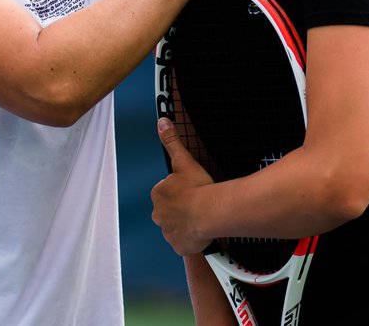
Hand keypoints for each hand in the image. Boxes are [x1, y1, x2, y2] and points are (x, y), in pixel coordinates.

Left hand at [151, 117, 215, 255]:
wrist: (210, 213)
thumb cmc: (198, 189)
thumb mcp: (183, 160)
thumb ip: (171, 141)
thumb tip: (162, 123)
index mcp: (159, 194)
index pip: (166, 192)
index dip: (180, 191)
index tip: (191, 191)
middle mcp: (159, 214)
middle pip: (169, 210)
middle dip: (181, 208)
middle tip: (197, 204)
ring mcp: (168, 232)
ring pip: (176, 226)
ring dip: (186, 223)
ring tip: (201, 218)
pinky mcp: (179, 246)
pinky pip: (183, 243)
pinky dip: (190, 239)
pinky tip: (201, 233)